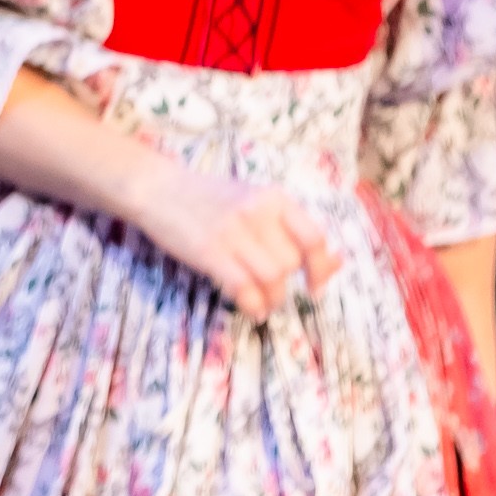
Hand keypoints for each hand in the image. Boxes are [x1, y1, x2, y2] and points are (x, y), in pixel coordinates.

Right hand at [130, 164, 340, 319]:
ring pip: (273, 278)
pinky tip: (250, 308)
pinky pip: (244, 288)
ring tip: (262, 302)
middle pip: (290, 263)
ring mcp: (232, 231)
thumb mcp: (253, 201)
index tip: (315, 286)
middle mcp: (256, 211)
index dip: (322, 267)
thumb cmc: (208, 198)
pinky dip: (253, 305)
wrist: (157, 188)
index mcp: (273, 197)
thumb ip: (290, 228)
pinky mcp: (209, 251)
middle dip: (286, 284)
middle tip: (271, 290)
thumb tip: (338, 262)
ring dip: (272, 299)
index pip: (314, 237)